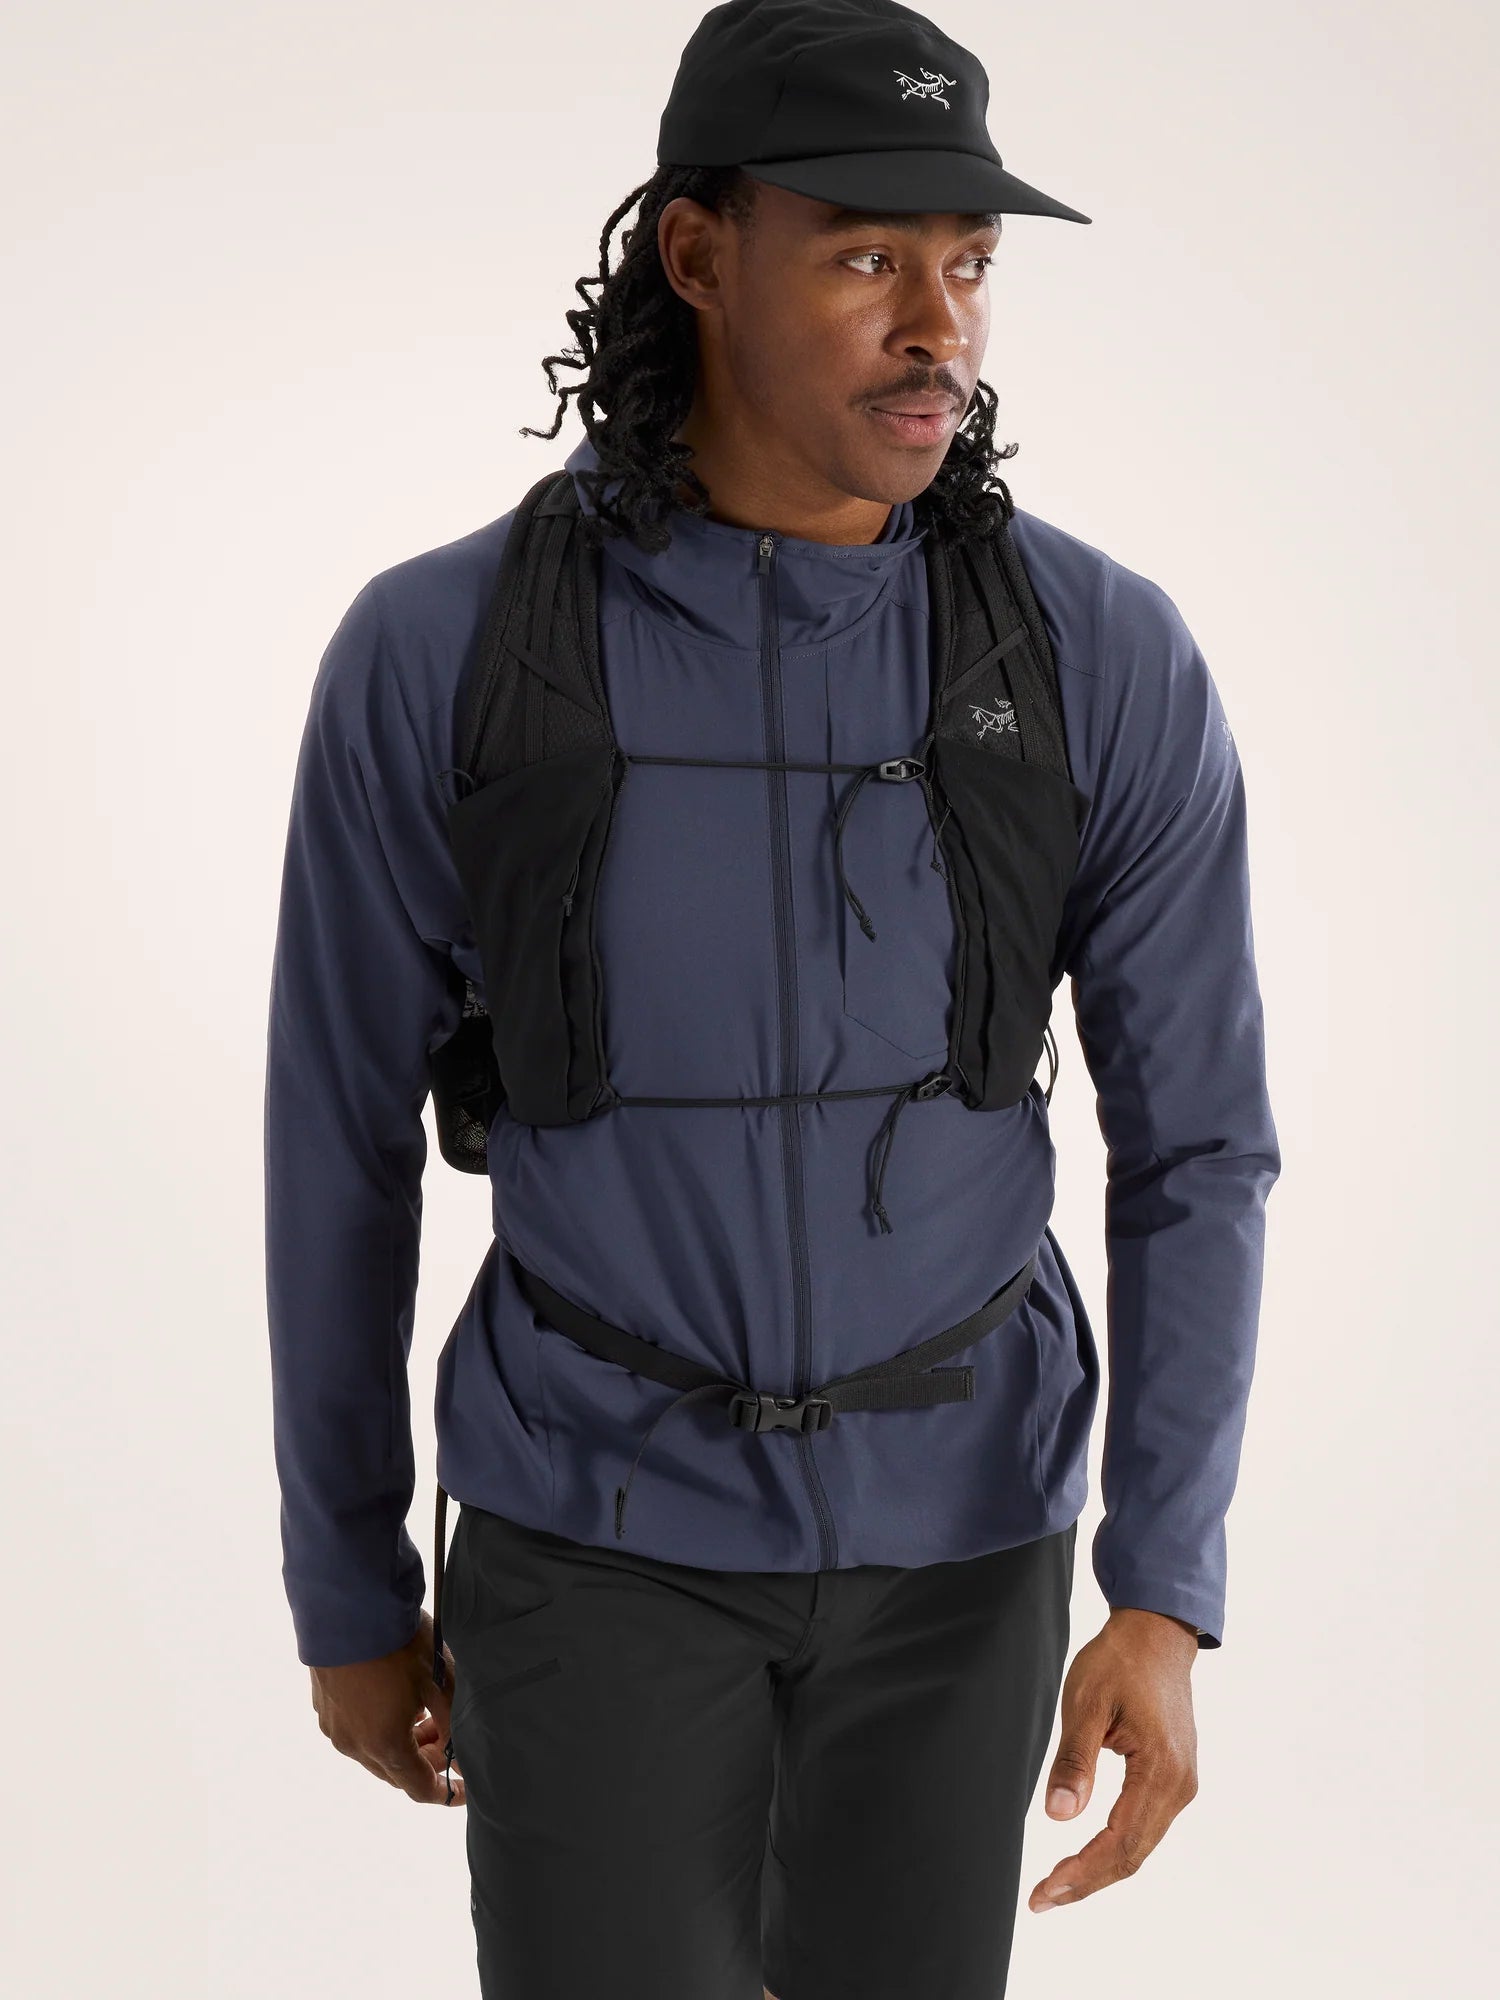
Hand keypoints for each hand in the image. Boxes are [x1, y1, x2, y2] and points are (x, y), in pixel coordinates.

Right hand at [309, 1610, 465, 1805]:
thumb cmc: (397, 1643)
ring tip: (425, 1715)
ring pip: (374, 1752)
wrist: (345, 1607)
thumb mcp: (438, 1681)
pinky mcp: (323, 1707)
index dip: (446, 1792)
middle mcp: (354, 1746)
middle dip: (425, 1762)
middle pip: (396, 1772)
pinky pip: (356, 1732)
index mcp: (385, 1746)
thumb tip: (463, 1759)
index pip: (420, 1788)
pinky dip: (379, 1728)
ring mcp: (334, 1728)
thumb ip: (453, 1725)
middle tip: (448, 1738)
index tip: (463, 1787)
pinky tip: (394, 1701)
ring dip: (402, 1744)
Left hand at [1028, 1606, 1198, 1912]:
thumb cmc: (1120, 1661)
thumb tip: (1057, 1816)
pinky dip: (1115, 1847)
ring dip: (1100, 1868)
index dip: (1081, 1874)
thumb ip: (1074, 1760)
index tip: (1044, 1892)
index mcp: (1162, 1769)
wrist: (1157, 1633)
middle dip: (1086, 1881)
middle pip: (1133, 1854)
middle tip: (1041, 1899)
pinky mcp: (1175, 1778)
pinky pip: (1145, 1826)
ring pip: (1140, 1845)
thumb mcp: (1086, 1702)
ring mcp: (1182, 1783)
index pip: (1119, 1842)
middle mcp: (1180, 1785)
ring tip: (1057, 1884)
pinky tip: (1086, 1855)